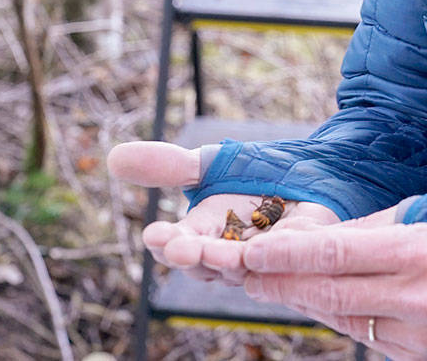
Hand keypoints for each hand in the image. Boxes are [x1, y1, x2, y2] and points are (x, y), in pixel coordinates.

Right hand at [107, 140, 339, 283]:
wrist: (313, 170)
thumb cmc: (256, 173)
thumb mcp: (209, 164)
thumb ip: (167, 166)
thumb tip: (113, 158)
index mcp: (203, 232)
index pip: (177, 243)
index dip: (166, 242)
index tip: (154, 235)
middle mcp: (230, 252)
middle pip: (205, 264)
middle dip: (192, 256)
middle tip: (179, 248)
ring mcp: (265, 257)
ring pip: (243, 268)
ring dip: (229, 262)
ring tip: (217, 254)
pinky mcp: (302, 252)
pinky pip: (289, 260)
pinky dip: (278, 256)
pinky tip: (268, 248)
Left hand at [238, 204, 426, 360]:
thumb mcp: (417, 221)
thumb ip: (361, 232)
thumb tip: (303, 239)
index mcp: (417, 251)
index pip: (336, 253)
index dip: (288, 255)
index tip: (253, 252)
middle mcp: (416, 297)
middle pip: (330, 292)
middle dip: (280, 283)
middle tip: (245, 273)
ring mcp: (417, 336)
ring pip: (340, 318)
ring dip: (301, 301)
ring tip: (268, 285)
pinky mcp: (416, 360)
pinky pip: (362, 337)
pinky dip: (336, 318)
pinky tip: (315, 302)